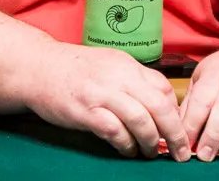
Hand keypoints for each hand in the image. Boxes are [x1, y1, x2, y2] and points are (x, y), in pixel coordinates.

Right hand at [22, 42, 190, 160]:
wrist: (38, 67)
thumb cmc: (75, 70)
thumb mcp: (110, 65)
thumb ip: (133, 81)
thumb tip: (160, 105)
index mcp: (128, 65)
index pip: (163, 87)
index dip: (176, 112)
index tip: (178, 128)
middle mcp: (118, 76)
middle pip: (158, 105)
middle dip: (174, 132)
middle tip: (180, 151)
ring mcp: (101, 93)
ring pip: (140, 119)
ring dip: (152, 141)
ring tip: (153, 153)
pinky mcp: (85, 111)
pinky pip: (114, 131)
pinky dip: (126, 144)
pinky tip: (128, 150)